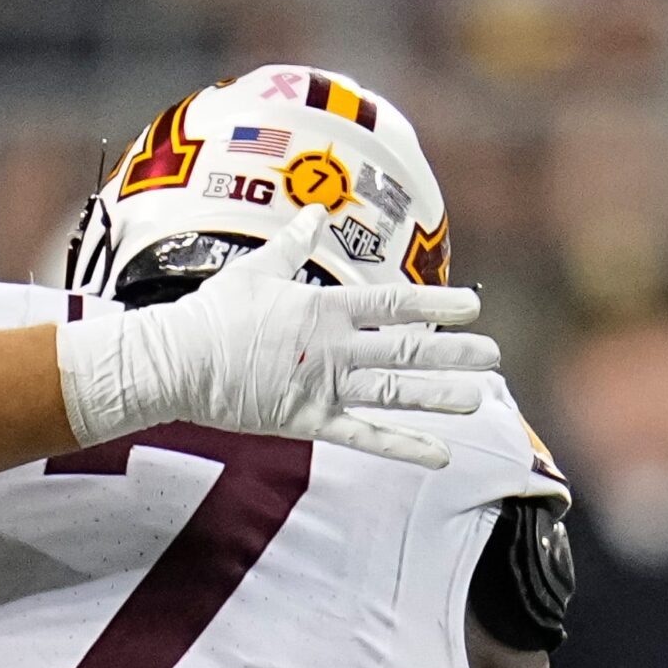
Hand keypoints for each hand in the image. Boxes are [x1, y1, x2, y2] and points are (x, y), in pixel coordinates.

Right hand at [62, 206, 500, 466]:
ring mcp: (322, 385)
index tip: (473, 304)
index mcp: (324, 307)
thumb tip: (313, 213)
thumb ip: (291, 244)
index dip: (438, 302)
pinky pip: (364, 436)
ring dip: (441, 393)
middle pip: (406, 348)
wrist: (174, 361)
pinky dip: (403, 446)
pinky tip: (440, 454)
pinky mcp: (306, 420)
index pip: (394, 303)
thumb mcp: (254, 270)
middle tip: (492, 354)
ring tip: (480, 395)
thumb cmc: (210, 313)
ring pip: (395, 390)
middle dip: (454, 351)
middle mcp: (332, 346)